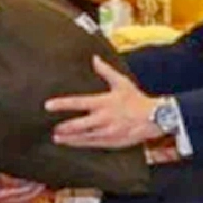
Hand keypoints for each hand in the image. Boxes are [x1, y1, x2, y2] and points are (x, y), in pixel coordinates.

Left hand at [0, 164, 43, 202]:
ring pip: (18, 197)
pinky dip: (23, 191)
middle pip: (20, 197)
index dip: (29, 188)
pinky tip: (34, 186)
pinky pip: (10, 195)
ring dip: (33, 192)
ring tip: (47, 185)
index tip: (43, 181)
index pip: (14, 190)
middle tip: (52, 185)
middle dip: (36, 192)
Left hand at [47, 57, 161, 149]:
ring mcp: (107, 132)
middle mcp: (104, 118)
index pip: (79, 102)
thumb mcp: (122, 82)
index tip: (48, 105)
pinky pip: (93, 144)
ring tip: (58, 138)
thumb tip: (94, 58)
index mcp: (104, 102)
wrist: (154, 118)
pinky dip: (81, 144)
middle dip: (64, 127)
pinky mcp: (112, 142)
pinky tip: (72, 144)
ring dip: (70, 138)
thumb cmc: (136, 99)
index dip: (62, 104)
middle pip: (78, 124)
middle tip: (52, 128)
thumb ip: (106, 71)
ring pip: (84, 137)